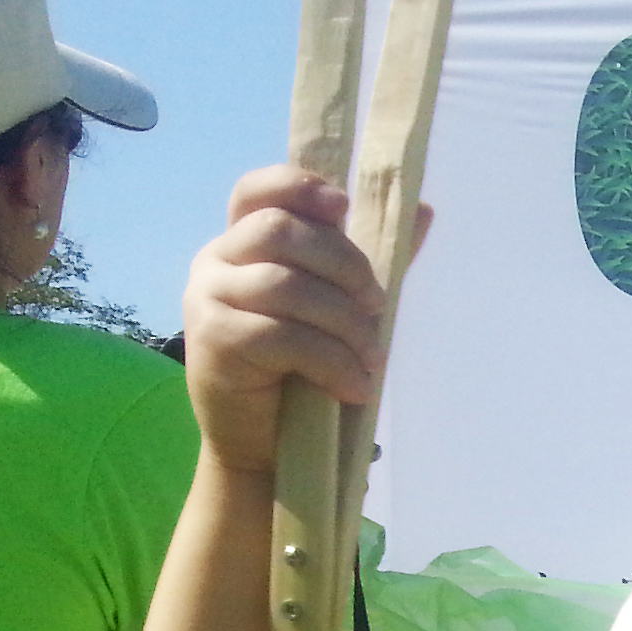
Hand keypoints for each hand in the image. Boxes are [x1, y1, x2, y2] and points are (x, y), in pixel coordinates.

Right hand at [178, 168, 394, 476]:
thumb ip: (373, 260)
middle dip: (346, 265)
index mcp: (244, 241)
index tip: (344, 207)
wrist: (267, 445)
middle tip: (378, 306)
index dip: (299, 186)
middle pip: (281, 231)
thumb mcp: (342, 307)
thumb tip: (423, 210)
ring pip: (286, 285)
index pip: (258, 190)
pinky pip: (283, 336)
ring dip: (346, 324)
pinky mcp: (214, 340)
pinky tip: (354, 387)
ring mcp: (208, 297)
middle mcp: (217, 260)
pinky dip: (332, 362)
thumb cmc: (306, 369)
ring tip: (372, 360)